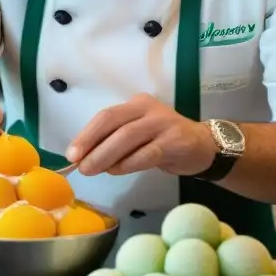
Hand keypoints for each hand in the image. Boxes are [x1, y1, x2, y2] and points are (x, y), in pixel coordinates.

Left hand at [65, 94, 216, 177]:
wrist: (204, 146)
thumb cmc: (163, 141)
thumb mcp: (137, 135)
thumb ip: (114, 142)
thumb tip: (84, 157)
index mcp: (135, 104)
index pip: (105, 116)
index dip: (86, 134)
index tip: (72, 154)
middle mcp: (148, 109)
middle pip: (114, 125)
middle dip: (93, 146)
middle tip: (81, 167)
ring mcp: (163, 123)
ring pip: (128, 138)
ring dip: (107, 156)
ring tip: (94, 170)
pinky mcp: (176, 141)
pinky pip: (147, 153)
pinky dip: (129, 164)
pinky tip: (118, 171)